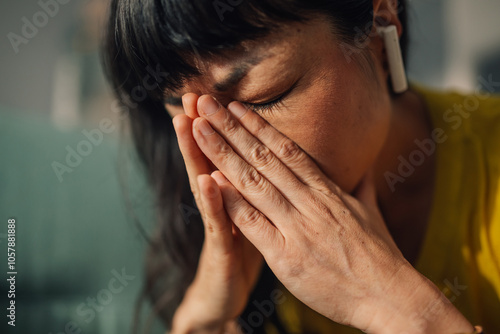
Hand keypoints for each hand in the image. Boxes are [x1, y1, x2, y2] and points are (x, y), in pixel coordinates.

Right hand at [170, 94, 262, 332]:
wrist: (227, 293)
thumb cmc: (246, 249)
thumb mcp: (258, 214)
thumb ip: (263, 187)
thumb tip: (278, 160)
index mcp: (239, 193)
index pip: (233, 152)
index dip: (228, 124)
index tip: (222, 91)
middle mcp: (223, 204)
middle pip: (213, 158)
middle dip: (204, 126)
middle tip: (192, 94)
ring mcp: (219, 225)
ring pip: (206, 183)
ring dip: (196, 153)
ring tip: (188, 122)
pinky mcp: (220, 249)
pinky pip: (217, 223)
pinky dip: (213, 201)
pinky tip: (207, 179)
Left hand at [189, 94, 474, 333]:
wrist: (390, 295)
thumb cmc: (380, 256)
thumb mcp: (370, 212)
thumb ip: (360, 187)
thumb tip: (365, 168)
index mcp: (327, 191)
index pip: (286, 150)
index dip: (258, 126)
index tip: (237, 107)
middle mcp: (310, 202)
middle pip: (264, 158)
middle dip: (231, 129)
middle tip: (207, 104)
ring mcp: (297, 227)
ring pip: (254, 182)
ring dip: (223, 154)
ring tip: (200, 130)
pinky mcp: (287, 256)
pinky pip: (253, 223)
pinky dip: (231, 201)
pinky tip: (209, 182)